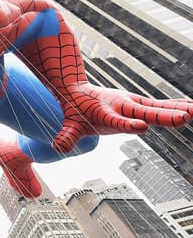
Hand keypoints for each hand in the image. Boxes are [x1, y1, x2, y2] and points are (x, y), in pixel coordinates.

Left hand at [52, 83, 192, 152]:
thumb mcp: (69, 125)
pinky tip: (192, 108)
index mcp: (103, 112)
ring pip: (155, 107)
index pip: (115, 120)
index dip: (126, 124)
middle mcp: (120, 105)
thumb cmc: (75, 111)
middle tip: (184, 117)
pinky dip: (175, 106)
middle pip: (143, 112)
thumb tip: (58, 147)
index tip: (141, 127)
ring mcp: (131, 103)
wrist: (77, 89)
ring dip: (175, 109)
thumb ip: (66, 136)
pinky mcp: (138, 104)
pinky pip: (158, 105)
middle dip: (163, 116)